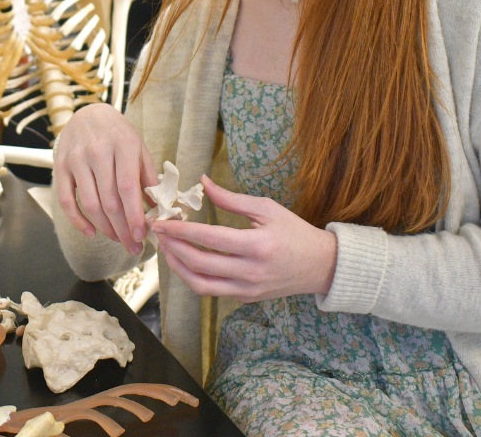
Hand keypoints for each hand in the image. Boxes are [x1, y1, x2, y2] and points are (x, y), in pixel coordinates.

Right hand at [53, 103, 156, 254]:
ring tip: (118, 239)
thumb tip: (156, 210)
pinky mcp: (60, 166)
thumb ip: (148, 177)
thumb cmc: (118, 135)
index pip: (128, 188)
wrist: (88, 114)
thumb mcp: (139, 148)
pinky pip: (66, 200)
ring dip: (105, 228)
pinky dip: (78, 221)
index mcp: (123, 145)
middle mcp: (98, 152)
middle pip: (110, 201)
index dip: (135, 216)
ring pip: (90, 204)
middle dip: (123, 229)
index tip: (143, 235)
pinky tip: (91, 233)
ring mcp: (76, 159)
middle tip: (133, 247)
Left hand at [151, 177, 337, 301]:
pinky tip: (186, 262)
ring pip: (200, 285)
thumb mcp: (266, 208)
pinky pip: (212, 291)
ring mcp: (247, 289)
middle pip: (199, 264)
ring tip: (168, 249)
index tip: (161, 221)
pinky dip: (194, 277)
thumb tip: (202, 182)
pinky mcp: (245, 298)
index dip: (180, 230)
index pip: (208, 238)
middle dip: (173, 247)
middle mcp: (249, 272)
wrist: (321, 265)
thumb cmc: (294, 232)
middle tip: (159, 233)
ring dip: (178, 268)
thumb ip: (231, 199)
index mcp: (256, 246)